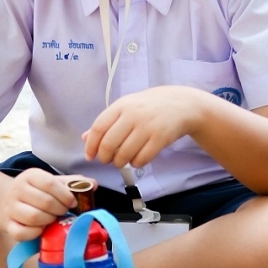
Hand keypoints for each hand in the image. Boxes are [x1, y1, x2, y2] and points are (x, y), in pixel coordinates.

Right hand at [0, 168, 77, 241]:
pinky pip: (21, 233)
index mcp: (30, 176)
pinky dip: (35, 233)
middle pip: (44, 202)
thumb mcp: (51, 183)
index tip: (72, 203)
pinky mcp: (7, 225)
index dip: (64, 195)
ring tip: (53, 219)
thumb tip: (94, 184)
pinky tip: (42, 229)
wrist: (6, 202)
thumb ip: (72, 183)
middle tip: (64, 212)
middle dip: (59, 209)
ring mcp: (10, 208)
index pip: (50, 183)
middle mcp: (18, 190)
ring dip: (48, 221)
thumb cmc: (36, 192)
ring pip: (33, 217)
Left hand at [83, 87, 205, 171]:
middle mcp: (133, 115)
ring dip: (119, 163)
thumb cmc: (150, 106)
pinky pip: (141, 159)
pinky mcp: (160, 138)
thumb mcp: (127, 106)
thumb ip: (106, 122)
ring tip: (122, 160)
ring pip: (124, 155)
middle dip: (104, 158)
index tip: (90, 155)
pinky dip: (136, 164)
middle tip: (107, 160)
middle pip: (109, 144)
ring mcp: (147, 126)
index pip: (98, 128)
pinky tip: (137, 159)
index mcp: (122, 105)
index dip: (91, 145)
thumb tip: (85, 138)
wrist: (181, 103)